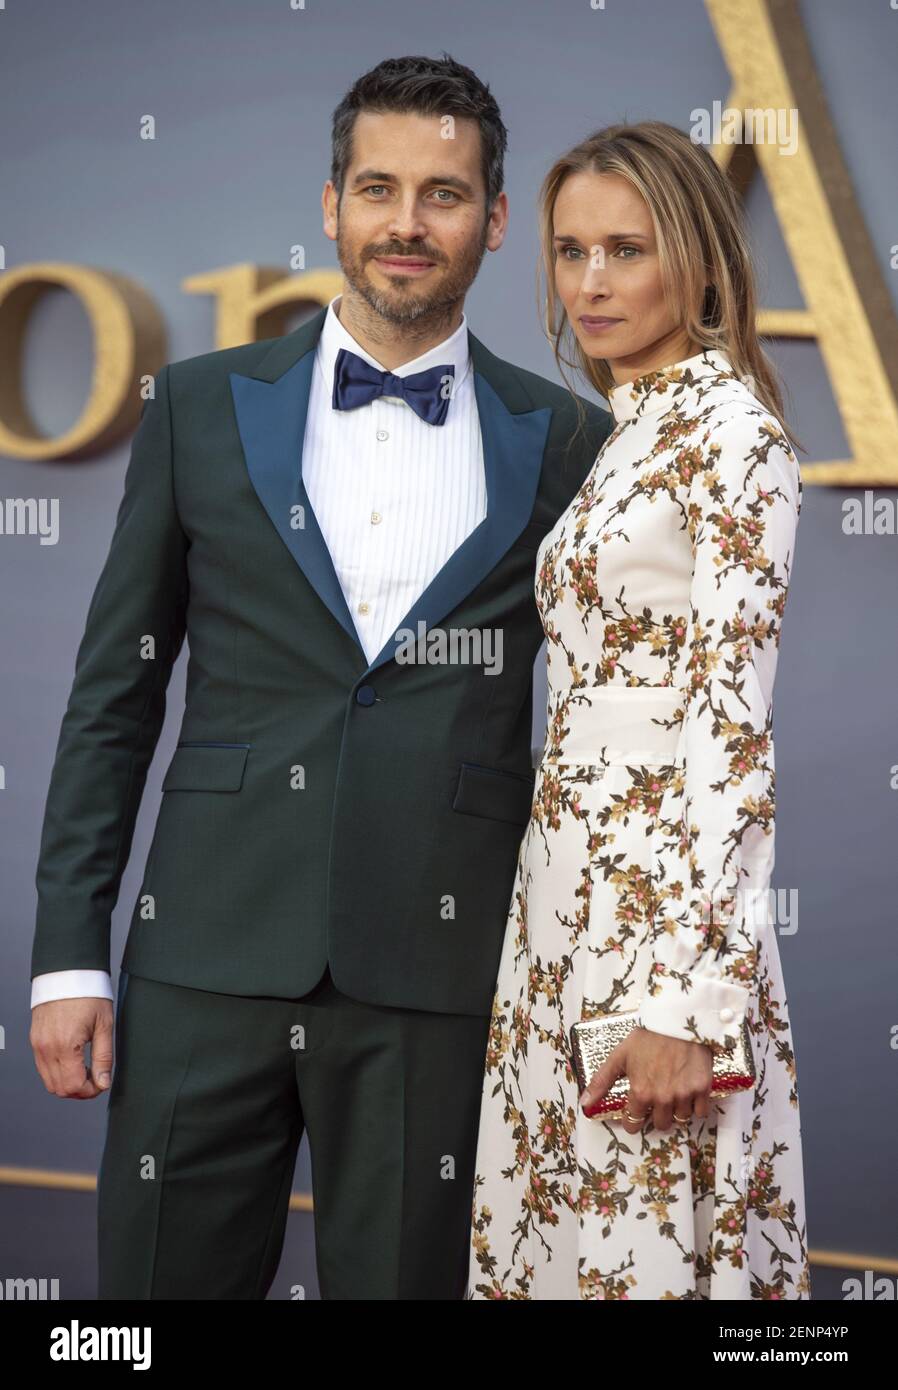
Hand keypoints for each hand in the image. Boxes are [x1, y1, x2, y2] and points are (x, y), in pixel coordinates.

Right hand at [30, 997, 114, 1098]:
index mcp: (65, 1045)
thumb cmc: (88, 994)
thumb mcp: (104, 1025)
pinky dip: (58, 1073)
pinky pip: (43, 1068)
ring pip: (50, 1082)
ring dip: (68, 1083)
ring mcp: (38, 1045)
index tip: (102, 1083)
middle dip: (80, 1090)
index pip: (74, 1086)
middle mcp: (47, 1048)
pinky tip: (73, 1062)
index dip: (91, 1091)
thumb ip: (104, 1057)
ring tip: (86, 1070)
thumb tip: (103, 1083)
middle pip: (60, 1089)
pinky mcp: (35, 1040)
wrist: (68, 973)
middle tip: (96, 1079)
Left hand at [580, 1025, 713, 1133]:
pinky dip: (696, 1107)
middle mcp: (662, 1099)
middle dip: (656, 1116)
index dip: (632, 1120)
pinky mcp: (702, 1089)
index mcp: (640, 1093)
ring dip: (676, 1111)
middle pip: (660, 1125)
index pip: (634, 1124)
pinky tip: (689, 1093)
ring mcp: (684, 1095)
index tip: (635, 1113)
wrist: (676, 1020)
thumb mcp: (619, 1056)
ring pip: (680, 1119)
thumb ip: (601, 1081)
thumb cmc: (647, 1036)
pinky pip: (701, 1112)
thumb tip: (585, 1103)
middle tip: (657, 1100)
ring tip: (673, 1094)